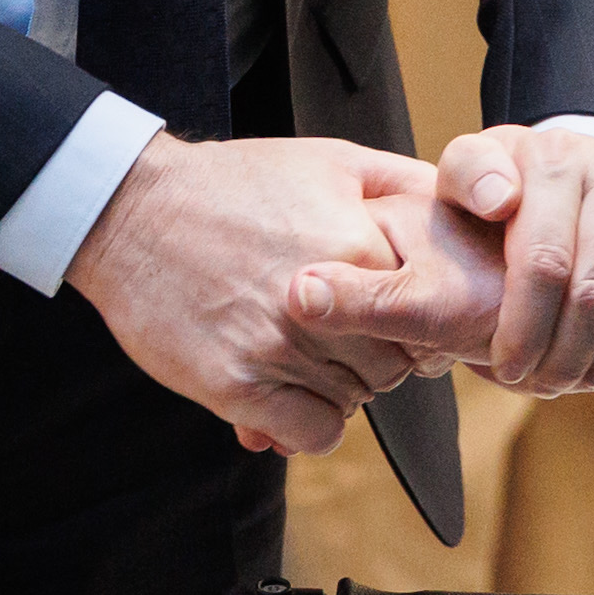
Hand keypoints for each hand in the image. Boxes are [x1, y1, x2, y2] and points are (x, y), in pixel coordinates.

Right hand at [68, 134, 427, 455]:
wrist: (133, 211)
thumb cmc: (232, 184)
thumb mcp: (330, 160)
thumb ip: (403, 183)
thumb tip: (460, 206)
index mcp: (358, 248)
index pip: (426, 318)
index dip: (412, 323)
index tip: (388, 319)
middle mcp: (324, 304)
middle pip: (394, 368)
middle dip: (377, 359)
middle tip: (344, 340)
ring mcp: (277, 348)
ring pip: (354, 403)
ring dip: (339, 389)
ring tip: (308, 356)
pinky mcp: (234, 385)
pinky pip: (312, 433)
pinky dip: (309, 423)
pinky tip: (290, 391)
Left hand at [304, 122, 593, 397]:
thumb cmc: (505, 224)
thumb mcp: (435, 233)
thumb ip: (375, 276)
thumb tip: (302, 298)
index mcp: (523, 158)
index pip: (526, 258)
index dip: (512, 327)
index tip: (497, 365)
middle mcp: (593, 157)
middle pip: (580, 284)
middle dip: (558, 354)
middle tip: (538, 386)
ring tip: (586, 378)